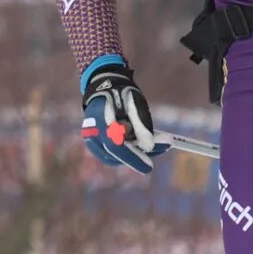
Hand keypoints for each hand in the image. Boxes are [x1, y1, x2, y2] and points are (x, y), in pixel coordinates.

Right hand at [81, 58, 166, 174]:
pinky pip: (110, 153)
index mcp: (100, 122)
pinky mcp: (93, 141)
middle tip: (162, 147)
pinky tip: (140, 144)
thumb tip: (149, 147)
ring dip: (133, 154)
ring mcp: (90, 138)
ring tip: (154, 144)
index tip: (149, 167)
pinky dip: (125, 151)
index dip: (134, 159)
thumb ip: (142, 126)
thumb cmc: (122, 94)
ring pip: (113, 157)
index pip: (117, 148)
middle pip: (115, 155)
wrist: (105, 86)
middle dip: (138, 155)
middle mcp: (91, 133)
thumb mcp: (135, 105)